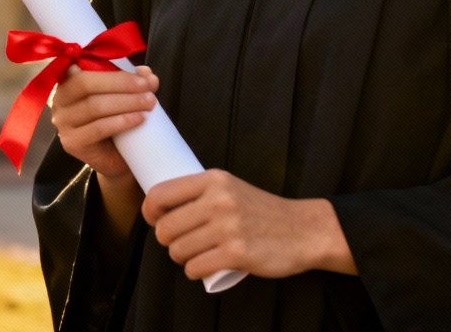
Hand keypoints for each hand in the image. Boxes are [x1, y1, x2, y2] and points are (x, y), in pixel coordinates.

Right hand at [50, 63, 158, 179]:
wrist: (116, 159)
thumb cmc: (117, 119)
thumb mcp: (125, 94)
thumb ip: (134, 80)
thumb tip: (147, 74)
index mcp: (69, 80)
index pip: (85, 67)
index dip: (115, 70)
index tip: (142, 74)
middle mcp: (60, 99)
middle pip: (87, 84)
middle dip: (122, 84)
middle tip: (148, 88)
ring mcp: (63, 123)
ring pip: (94, 106)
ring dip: (126, 102)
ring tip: (149, 103)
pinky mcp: (72, 143)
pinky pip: (98, 128)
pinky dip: (121, 121)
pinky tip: (139, 119)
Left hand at [142, 169, 356, 280]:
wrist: (300, 229)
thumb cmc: (260, 210)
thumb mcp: (230, 187)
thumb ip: (201, 192)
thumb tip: (162, 206)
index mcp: (213, 179)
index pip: (160, 194)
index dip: (149, 211)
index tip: (154, 219)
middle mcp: (219, 200)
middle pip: (165, 228)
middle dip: (168, 241)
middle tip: (182, 241)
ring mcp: (228, 227)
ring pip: (177, 251)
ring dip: (181, 258)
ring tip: (197, 253)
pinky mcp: (236, 253)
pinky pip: (195, 268)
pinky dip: (195, 271)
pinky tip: (205, 266)